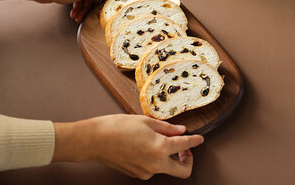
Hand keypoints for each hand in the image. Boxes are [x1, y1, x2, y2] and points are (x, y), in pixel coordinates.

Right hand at [53, 114, 203, 179]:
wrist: (95, 140)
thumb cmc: (117, 126)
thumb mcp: (145, 121)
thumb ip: (167, 128)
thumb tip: (181, 131)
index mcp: (160, 147)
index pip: (185, 145)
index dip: (195, 141)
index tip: (199, 139)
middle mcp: (156, 164)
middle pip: (183, 170)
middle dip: (188, 159)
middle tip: (184, 147)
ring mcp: (146, 172)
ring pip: (167, 168)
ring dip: (169, 156)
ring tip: (159, 140)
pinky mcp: (137, 174)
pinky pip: (153, 168)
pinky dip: (156, 159)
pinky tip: (146, 146)